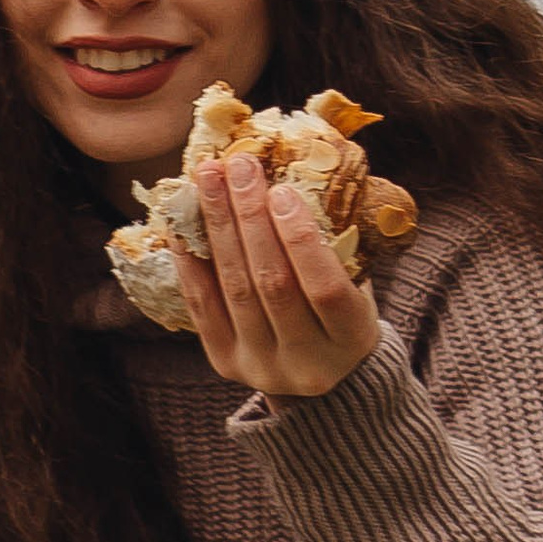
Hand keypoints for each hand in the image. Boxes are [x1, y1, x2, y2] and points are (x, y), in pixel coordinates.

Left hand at [176, 150, 382, 399]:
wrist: (327, 375)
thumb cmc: (344, 311)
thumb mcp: (358, 282)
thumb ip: (336, 242)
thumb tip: (300, 168)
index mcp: (351, 339)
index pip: (326, 289)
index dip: (301, 240)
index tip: (281, 191)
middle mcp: (307, 362)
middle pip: (272, 283)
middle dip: (251, 218)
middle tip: (239, 166)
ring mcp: (262, 365)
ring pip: (235, 289)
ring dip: (218, 227)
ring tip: (209, 179)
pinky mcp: (226, 362)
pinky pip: (202, 306)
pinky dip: (191, 261)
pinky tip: (184, 224)